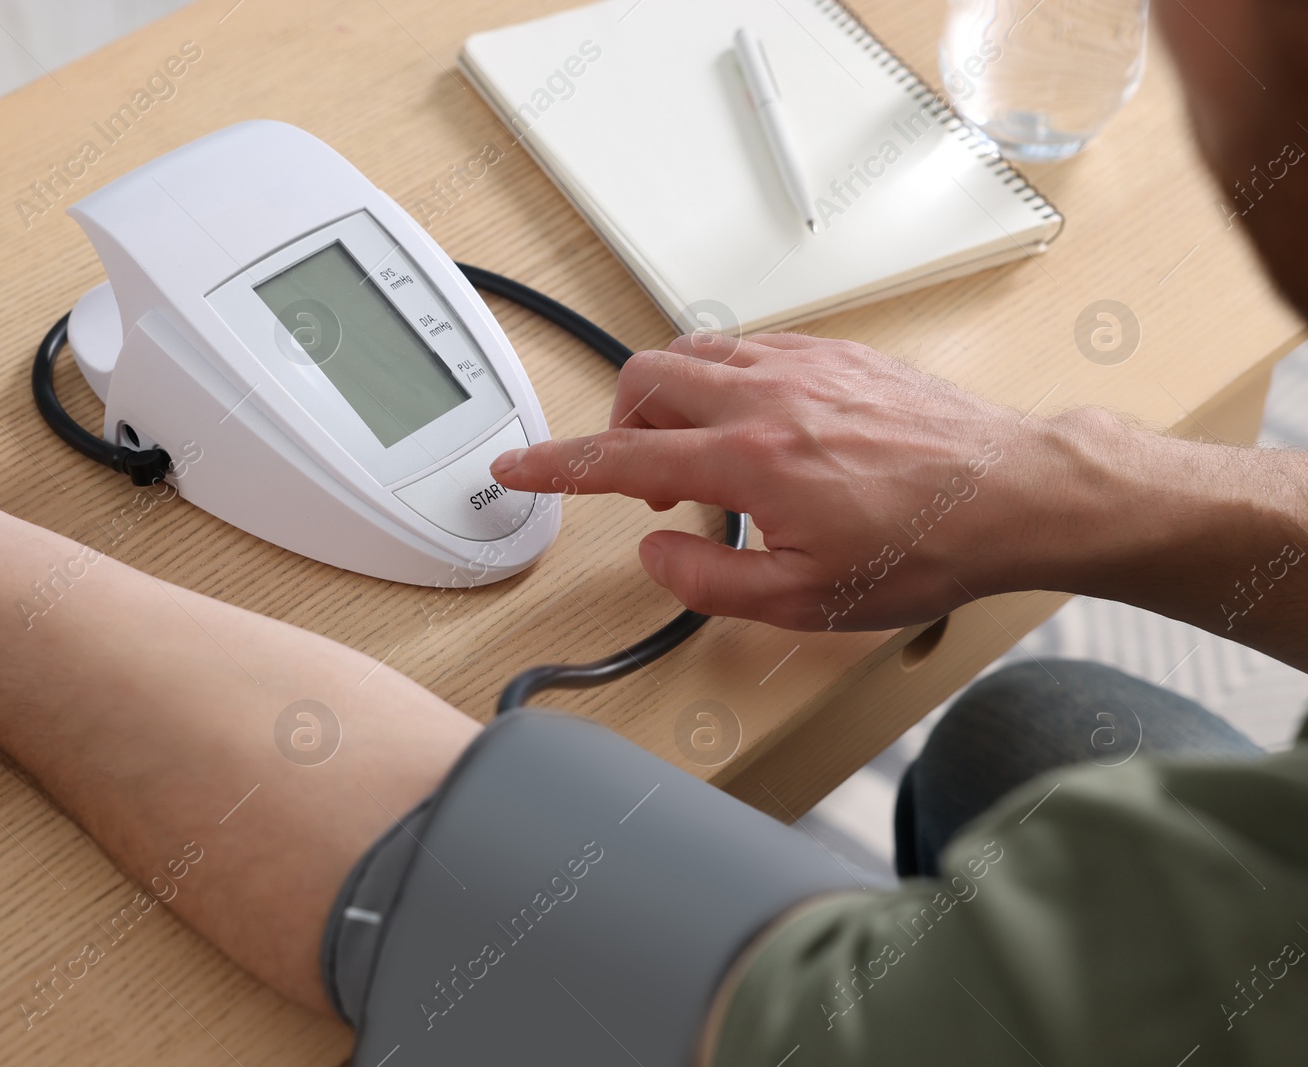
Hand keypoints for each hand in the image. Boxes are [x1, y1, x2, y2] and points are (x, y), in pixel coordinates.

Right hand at [491, 332, 1091, 631]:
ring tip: (695, 449)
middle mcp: (766, 396)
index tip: (515, 466)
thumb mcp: (804, 601)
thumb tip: (656, 551)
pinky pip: (750, 345)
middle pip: (646, 380)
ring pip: (695, 352)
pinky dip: (724, 377)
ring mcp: (803, 364)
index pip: (619, 456)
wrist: (1012, 493)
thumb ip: (708, 580)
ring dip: (670, 396)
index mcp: (748, 459)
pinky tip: (753, 419)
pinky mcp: (838, 353)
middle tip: (643, 477)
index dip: (554, 465)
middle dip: (619, 424)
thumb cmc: (924, 546)